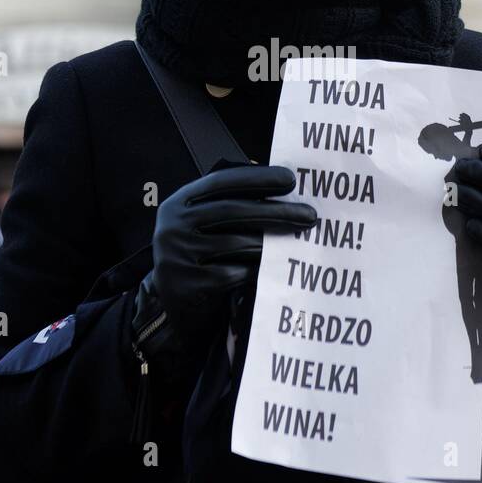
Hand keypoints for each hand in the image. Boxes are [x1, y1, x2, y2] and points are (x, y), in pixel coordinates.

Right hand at [149, 164, 317, 340]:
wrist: (173, 304)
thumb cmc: (201, 256)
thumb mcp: (204, 225)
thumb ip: (229, 204)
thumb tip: (281, 184)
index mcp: (179, 203)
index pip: (220, 182)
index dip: (257, 178)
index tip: (290, 179)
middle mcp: (173, 226)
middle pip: (231, 211)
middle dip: (275, 211)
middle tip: (309, 214)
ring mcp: (177, 257)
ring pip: (235, 244)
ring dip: (272, 242)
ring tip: (300, 241)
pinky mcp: (188, 286)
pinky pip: (232, 274)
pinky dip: (256, 270)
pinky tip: (275, 269)